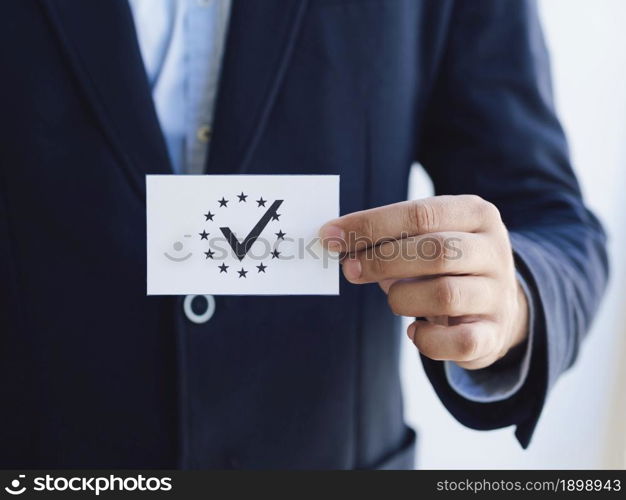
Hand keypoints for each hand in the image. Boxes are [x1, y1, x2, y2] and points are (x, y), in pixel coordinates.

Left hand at [320, 195, 528, 369]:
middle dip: (382, 261)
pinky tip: (414, 332)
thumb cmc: (446, 265)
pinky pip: (459, 341)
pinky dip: (427, 340)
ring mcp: (498, 293)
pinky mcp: (494, 333)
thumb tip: (337, 240)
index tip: (330, 236)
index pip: (420, 213)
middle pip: (435, 251)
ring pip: (444, 294)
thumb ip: (388, 237)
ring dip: (402, 298)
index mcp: (475, 214)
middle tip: (350, 269)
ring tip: (393, 298)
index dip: (371, 225)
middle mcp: (493, 251)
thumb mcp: (426, 239)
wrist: (497, 304)